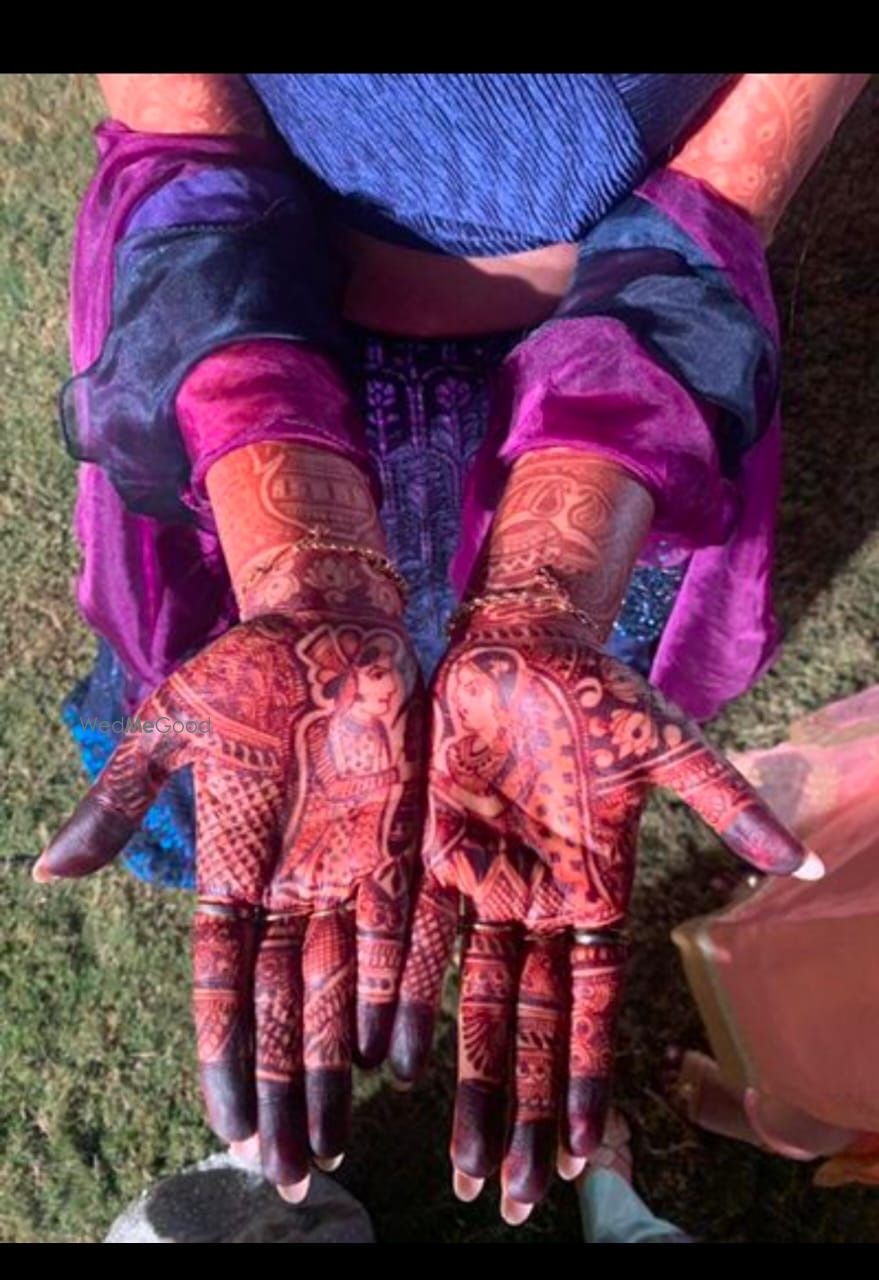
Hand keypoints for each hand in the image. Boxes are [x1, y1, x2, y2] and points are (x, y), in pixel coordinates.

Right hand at [36, 608, 422, 1196]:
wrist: (328, 625)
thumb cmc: (246, 671)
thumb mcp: (171, 733)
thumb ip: (120, 802)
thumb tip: (44, 872)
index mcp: (232, 872)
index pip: (225, 988)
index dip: (226, 1059)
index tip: (229, 1132)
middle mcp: (292, 890)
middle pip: (286, 1010)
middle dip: (286, 1091)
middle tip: (295, 1176)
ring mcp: (350, 873)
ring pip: (342, 990)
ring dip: (336, 1068)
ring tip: (340, 1144)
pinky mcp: (406, 846)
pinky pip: (404, 935)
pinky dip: (399, 997)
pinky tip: (395, 1062)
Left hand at [390, 610, 818, 1221]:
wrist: (520, 645)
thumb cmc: (600, 694)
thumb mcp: (669, 750)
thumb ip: (726, 807)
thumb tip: (808, 860)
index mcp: (593, 889)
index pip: (591, 1003)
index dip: (586, 1075)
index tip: (581, 1153)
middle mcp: (534, 902)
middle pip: (526, 1022)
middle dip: (519, 1105)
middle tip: (503, 1194)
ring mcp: (478, 882)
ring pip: (468, 998)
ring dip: (464, 1078)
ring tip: (457, 1158)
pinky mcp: (425, 852)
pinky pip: (410, 934)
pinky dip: (401, 998)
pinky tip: (388, 1063)